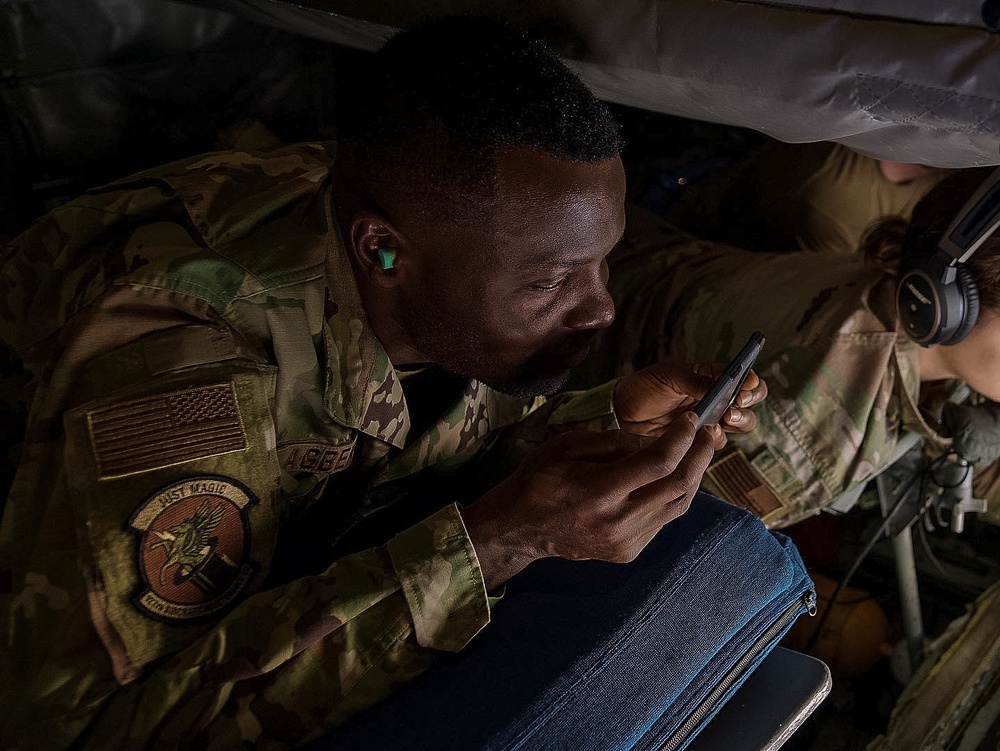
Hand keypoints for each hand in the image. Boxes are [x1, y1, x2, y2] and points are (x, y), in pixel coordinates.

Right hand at [462, 412, 713, 589]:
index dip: (681, 438)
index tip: (692, 420)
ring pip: (678, 506)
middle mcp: (617, 521)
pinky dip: (672, 495)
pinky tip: (669, 477)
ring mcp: (625, 542)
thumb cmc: (539, 479)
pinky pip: (663, 519)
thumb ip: (613, 441)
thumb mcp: (566, 446)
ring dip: (693, 475)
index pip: (657, 463)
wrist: (521, 528)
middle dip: (699, 455)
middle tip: (707, 433)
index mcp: (598, 491)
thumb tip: (654, 439)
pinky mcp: (629, 552)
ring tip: (697, 451)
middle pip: (678, 486)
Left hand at [614, 359, 766, 446]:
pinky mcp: (698, 440)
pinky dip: (713, 439)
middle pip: (749, 402)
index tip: (744, 386)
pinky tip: (701, 434)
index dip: (750, 381)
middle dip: (747, 405)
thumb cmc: (644, 387)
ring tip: (721, 420)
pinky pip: (716, 442)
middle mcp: (715, 398)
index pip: (742, 377)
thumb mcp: (668, 375)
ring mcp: (709, 420)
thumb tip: (723, 383)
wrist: (622, 414)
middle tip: (733, 409)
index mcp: (710, 376)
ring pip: (739, 424)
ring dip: (737, 422)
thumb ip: (696, 380)